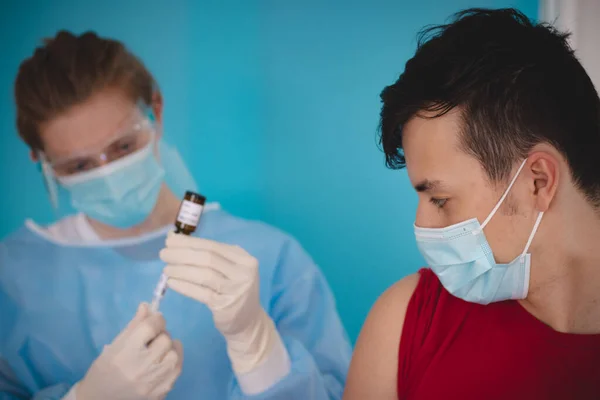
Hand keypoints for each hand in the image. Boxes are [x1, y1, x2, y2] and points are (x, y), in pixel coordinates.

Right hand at [76, 303, 182, 399]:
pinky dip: (173, 363)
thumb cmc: (103, 371)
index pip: (150, 327)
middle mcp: (142, 367)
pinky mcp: (160, 393)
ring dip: (169, 349)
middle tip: (153, 338)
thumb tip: (147, 306)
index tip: (155, 319)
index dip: (156, 319)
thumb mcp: (114, 346)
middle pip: (165, 340)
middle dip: (161, 335)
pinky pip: (176, 372)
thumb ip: (133, 326)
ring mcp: (153, 382)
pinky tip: (164, 361)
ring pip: (174, 355)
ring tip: (160, 350)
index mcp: (126, 353)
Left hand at [160, 232, 277, 373]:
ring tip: (166, 269)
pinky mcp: (225, 305)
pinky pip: (201, 293)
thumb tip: (176, 240)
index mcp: (244, 259)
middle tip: (163, 254)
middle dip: (182, 254)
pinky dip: (184, 286)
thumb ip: (209, 256)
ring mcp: (236, 289)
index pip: (213, 246)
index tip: (170, 240)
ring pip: (203, 275)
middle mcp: (243, 272)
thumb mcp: (229, 270)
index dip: (190, 242)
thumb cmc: (233, 291)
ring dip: (181, 270)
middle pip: (208, 258)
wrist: (248, 321)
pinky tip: (172, 283)